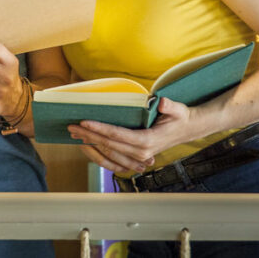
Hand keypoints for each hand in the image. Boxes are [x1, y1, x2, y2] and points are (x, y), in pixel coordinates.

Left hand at [67, 97, 193, 173]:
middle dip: (89, 135)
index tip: (84, 121)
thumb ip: (169, 106)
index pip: (117, 135)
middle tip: (71, 126)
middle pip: (108, 144)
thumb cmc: (179, 117)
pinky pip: (113, 156)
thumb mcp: (177, 109)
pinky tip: (87, 142)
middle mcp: (141, 152)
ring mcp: (138, 157)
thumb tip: (161, 101)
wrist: (187, 129)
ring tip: (74, 133)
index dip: (99, 128)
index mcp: (148, 141)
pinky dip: (98, 150)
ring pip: (108, 151)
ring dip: (90, 142)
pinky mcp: (135, 156)